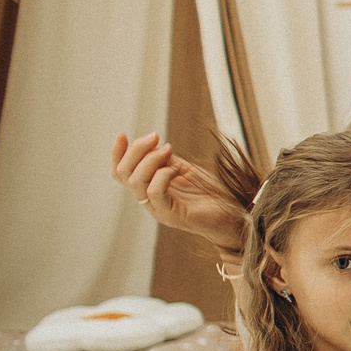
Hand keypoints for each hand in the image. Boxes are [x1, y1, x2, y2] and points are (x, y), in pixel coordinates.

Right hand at [112, 130, 243, 255]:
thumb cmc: (210, 193)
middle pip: (124, 174)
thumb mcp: (184, 170)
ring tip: (168, 149)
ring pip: (136, 182)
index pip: (121, 172)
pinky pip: (154, 192)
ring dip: (150, 160)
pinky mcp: (170, 216)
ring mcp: (158, 209)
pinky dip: (162, 175)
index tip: (123, 135)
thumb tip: (151, 144)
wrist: (233, 216)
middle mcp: (149, 200)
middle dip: (136, 150)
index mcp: (148, 188)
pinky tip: (176, 169)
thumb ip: (165, 160)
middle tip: (154, 136)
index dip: (117, 153)